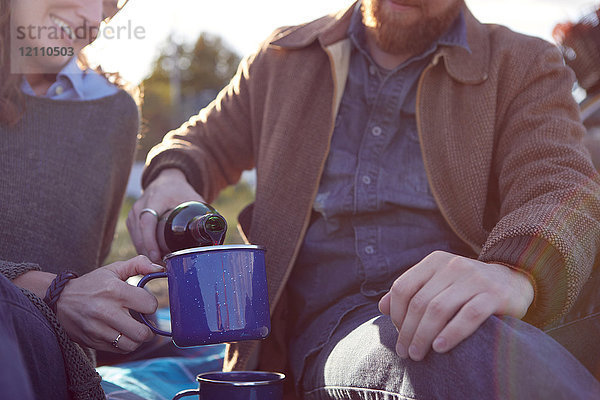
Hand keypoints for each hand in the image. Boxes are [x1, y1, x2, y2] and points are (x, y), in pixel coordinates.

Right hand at [56, 256, 163, 352]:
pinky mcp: (93, 341)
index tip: (144, 303)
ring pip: (131, 345)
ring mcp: (99, 329)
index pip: (149, 305)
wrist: (59, 300)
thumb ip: (139, 264)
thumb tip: (160, 268)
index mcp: (115, 291)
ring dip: (137, 339)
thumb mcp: (113, 269)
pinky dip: (125, 344)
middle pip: (142, 333)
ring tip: (134, 329)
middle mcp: (107, 311)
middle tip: (144, 322)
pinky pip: (119, 350)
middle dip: (149, 329)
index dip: (151, 305)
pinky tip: (121, 334)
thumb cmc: (92, 284)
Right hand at [127, 168, 205, 262]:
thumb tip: (215, 235)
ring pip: (136, 239)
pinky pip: (135, 239)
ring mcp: (133, 214)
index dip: (150, 240)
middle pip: (140, 235)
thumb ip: (204, 215)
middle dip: (151, 253)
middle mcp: (140, 206)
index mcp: (155, 199)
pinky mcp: (131, 221)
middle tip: (166, 266)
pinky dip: (144, 249)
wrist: (165, 181)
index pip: (147, 221)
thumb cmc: (181, 191)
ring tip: (163, 265)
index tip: (157, 256)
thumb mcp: (194, 199)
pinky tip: (155, 259)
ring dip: (147, 254)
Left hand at [378, 251, 533, 360]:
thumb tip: (382, 307)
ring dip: (423, 336)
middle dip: (408, 331)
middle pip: (419, 302)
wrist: (514, 280)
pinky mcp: (495, 295)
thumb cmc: (467, 287)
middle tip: (405, 352)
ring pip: (439, 310)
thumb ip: (412, 291)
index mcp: (435, 261)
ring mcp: (475, 279)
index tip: (398, 333)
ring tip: (417, 354)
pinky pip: (468, 316)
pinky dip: (451, 333)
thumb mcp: (438, 282)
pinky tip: (439, 348)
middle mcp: (453, 266)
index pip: (403, 287)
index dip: (396, 314)